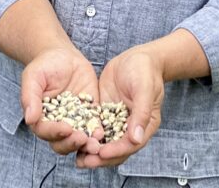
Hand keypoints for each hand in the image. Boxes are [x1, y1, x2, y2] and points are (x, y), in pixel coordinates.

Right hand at [21, 46, 102, 156]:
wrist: (63, 56)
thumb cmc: (44, 65)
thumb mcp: (33, 77)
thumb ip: (30, 97)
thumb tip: (29, 119)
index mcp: (40, 118)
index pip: (45, 131)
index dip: (55, 133)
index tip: (66, 129)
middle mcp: (56, 124)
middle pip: (62, 142)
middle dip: (72, 143)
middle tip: (82, 139)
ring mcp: (74, 120)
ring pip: (79, 139)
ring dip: (86, 144)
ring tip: (95, 142)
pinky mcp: (89, 113)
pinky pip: (93, 126)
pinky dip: (97, 131)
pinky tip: (102, 132)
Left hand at [77, 47, 164, 168]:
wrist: (137, 57)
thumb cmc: (145, 70)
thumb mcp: (145, 88)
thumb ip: (141, 112)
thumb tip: (136, 138)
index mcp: (145, 125)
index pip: (130, 144)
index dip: (116, 150)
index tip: (102, 153)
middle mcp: (131, 127)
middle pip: (116, 148)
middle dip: (101, 157)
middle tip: (85, 162)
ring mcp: (117, 120)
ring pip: (105, 141)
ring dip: (92, 151)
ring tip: (78, 159)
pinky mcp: (105, 113)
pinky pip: (96, 128)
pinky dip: (87, 136)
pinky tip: (73, 140)